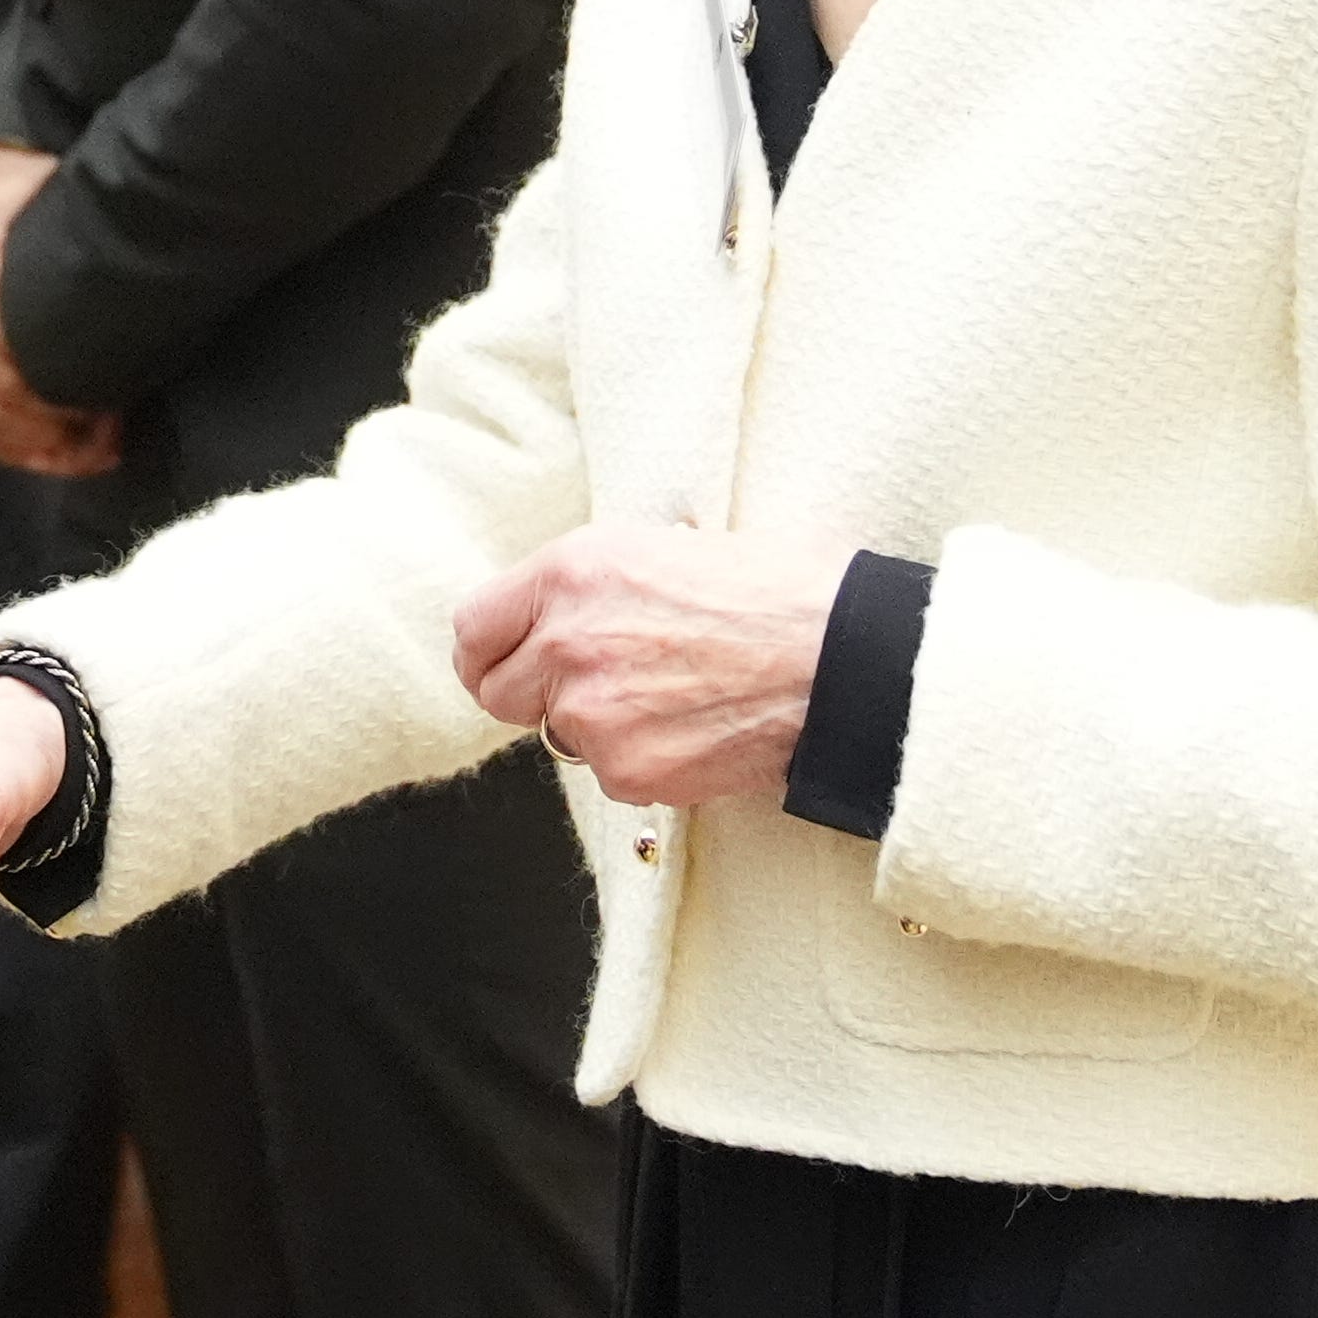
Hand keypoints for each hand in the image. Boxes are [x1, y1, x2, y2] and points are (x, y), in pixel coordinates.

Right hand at [0, 144, 119, 476]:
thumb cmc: (31, 190)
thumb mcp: (61, 199)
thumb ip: (91, 246)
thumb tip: (154, 284)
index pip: (10, 358)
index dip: (63, 396)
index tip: (114, 410)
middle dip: (61, 430)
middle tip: (117, 431)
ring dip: (44, 445)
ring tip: (98, 445)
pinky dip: (20, 446)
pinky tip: (65, 449)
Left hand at [448, 524, 848, 808]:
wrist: (842, 659)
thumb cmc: (781, 590)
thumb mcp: (670, 544)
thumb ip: (598, 580)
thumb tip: (565, 605)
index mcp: (572, 570)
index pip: (474, 625)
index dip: (489, 650)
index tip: (502, 662)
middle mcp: (565, 640)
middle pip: (497, 692)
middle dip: (535, 693)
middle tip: (591, 686)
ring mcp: (592, 712)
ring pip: (558, 735)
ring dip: (597, 726)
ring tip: (669, 698)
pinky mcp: (628, 769)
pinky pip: (609, 774)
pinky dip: (641, 761)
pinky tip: (693, 729)